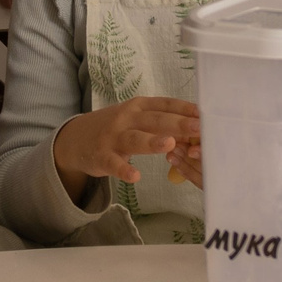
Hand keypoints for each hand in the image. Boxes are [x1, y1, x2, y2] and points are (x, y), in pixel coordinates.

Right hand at [53, 96, 200, 191]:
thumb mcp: (137, 119)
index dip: (185, 108)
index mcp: (139, 107)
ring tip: (170, 145)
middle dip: (178, 123)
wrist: (76, 139)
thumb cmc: (116, 128)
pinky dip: (124, 169)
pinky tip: (135, 176)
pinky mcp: (102, 156)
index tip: (205, 113)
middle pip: (155, 120)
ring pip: (135, 139)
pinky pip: (114, 164)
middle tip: (198, 127)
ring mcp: (113, 137)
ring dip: (152, 142)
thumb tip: (196, 129)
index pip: (165, 105)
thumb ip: (162, 123)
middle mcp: (127, 118)